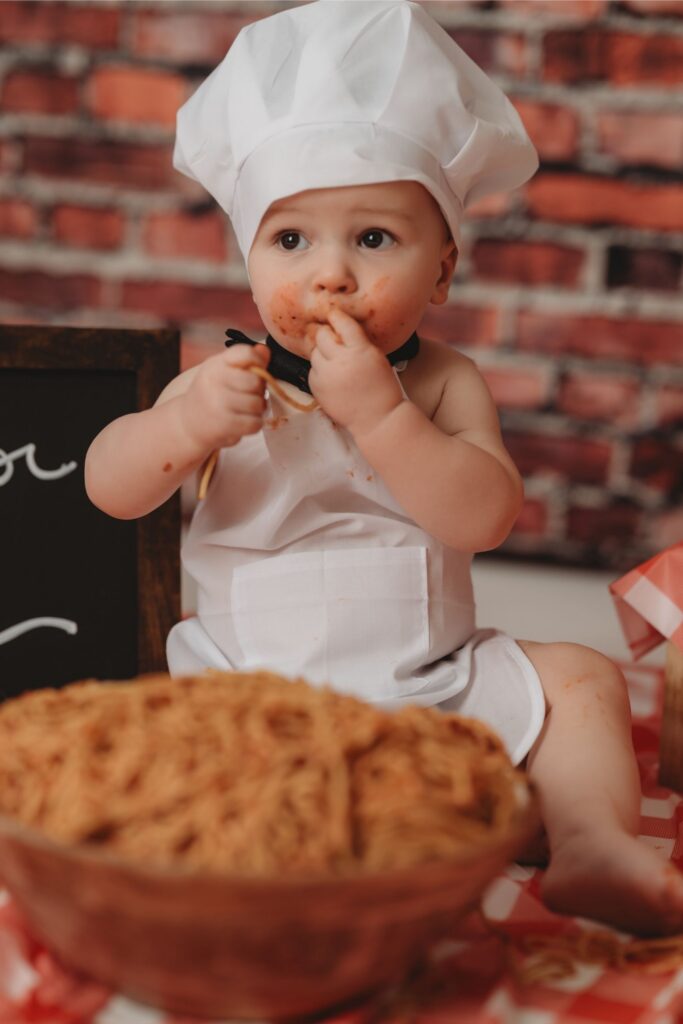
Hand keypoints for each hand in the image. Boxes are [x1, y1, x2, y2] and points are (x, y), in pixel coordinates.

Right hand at [179, 343, 269, 451]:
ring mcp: (217, 403)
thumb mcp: (224, 372)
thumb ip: (247, 361)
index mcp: (216, 364)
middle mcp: (214, 380)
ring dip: (257, 410)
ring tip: (246, 409)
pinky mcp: (223, 424)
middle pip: (256, 381)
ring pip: (257, 404)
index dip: (258, 361)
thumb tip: (264, 350)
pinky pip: (254, 423)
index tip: (255, 371)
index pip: (245, 353)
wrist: (188, 423)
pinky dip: (254, 424)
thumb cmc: (212, 395)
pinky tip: (243, 421)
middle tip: (250, 395)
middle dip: (259, 391)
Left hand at [308, 309, 402, 436]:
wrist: (378, 418)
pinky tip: (332, 376)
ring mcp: (326, 376)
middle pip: (321, 336)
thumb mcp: (377, 357)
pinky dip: (320, 370)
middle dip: (327, 335)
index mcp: (360, 350)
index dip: (336, 316)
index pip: (341, 322)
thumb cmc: (382, 386)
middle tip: (335, 341)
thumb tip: (337, 325)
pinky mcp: (317, 389)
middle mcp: (340, 361)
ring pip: (314, 353)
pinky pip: (312, 371)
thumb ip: (358, 340)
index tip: (333, 314)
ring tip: (336, 362)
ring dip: (322, 354)